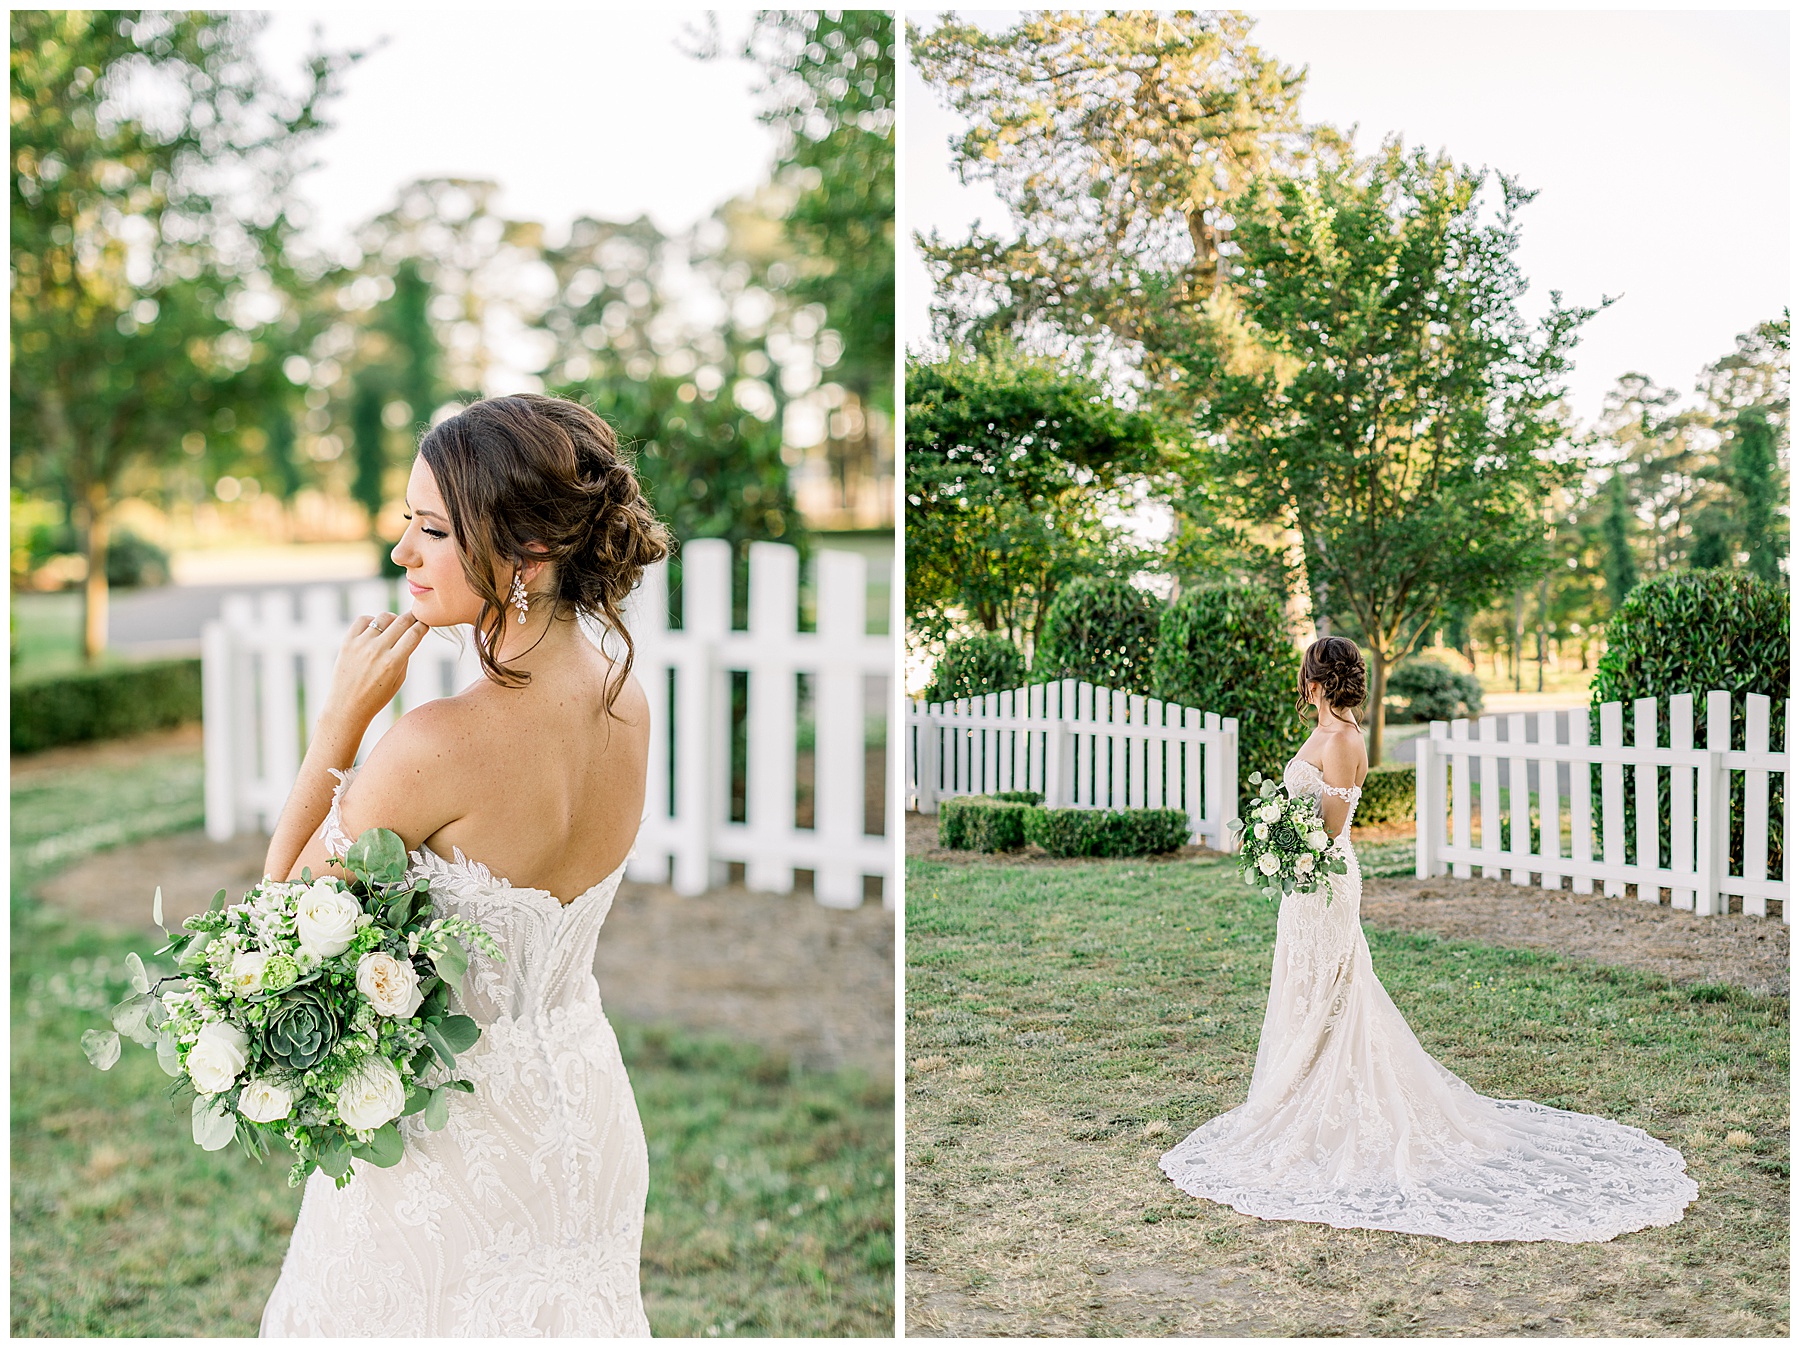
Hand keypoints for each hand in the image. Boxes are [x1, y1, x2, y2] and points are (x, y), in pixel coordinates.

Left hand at [320, 611, 429, 734]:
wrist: (347, 706)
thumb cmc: (377, 697)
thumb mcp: (399, 680)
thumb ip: (406, 655)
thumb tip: (411, 633)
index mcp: (393, 662)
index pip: (414, 633)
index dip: (423, 625)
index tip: (425, 623)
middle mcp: (377, 650)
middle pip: (402, 621)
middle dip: (412, 618)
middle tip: (415, 618)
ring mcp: (361, 644)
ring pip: (384, 617)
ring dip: (393, 620)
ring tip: (394, 627)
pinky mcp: (347, 641)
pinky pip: (363, 620)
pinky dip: (372, 621)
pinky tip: (375, 630)